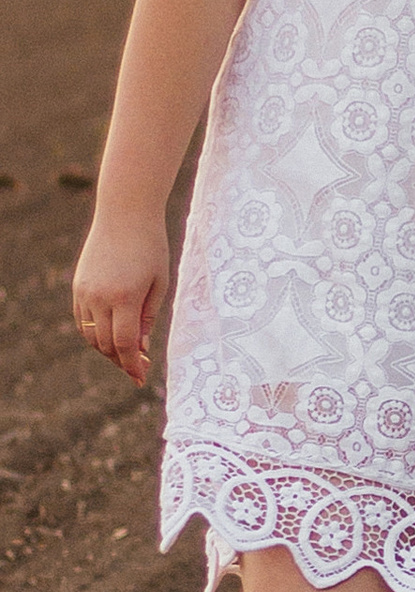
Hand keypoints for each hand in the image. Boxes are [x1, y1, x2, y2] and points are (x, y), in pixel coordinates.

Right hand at [73, 201, 170, 386]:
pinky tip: (110, 334)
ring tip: (126, 352)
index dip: (132, 364)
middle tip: (138, 367)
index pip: (125, 344)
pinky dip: (94, 332)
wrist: (125, 213)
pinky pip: (82, 319)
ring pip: (90, 334)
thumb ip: (148, 317)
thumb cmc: (151, 246)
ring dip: (106, 348)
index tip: (141, 378)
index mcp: (125, 297)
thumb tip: (141, 347)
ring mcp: (84, 291)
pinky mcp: (77, 285)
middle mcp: (99, 297)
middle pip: (105, 343)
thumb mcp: (158, 282)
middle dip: (121, 360)